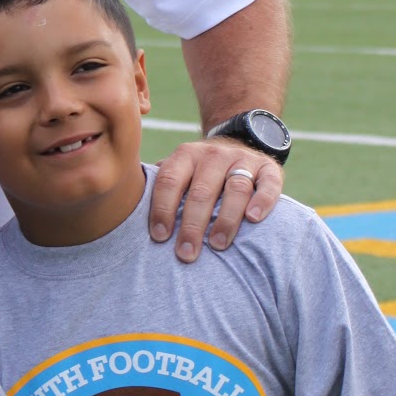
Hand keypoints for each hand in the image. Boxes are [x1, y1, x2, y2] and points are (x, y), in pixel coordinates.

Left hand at [149, 141, 282, 261]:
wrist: (239, 141)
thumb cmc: (199, 171)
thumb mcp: (179, 170)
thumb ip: (159, 186)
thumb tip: (126, 212)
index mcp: (186, 155)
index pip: (170, 181)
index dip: (163, 209)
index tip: (160, 237)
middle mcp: (214, 154)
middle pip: (202, 190)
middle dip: (192, 225)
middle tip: (186, 253)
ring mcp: (243, 160)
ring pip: (235, 188)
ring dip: (226, 218)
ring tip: (218, 245)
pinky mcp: (269, 169)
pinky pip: (268, 184)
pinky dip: (262, 201)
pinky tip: (253, 219)